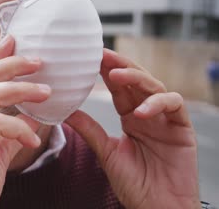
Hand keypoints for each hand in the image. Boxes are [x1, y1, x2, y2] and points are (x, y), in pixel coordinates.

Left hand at [66, 49, 199, 208]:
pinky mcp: (182, 127)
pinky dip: (157, 103)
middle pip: (135, 80)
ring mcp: (165, 119)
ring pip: (154, 86)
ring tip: (115, 76)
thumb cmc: (134, 183)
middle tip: (101, 54)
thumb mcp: (106, 152)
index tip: (89, 57)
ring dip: (135, 78)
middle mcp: (147, 113)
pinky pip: (173, 105)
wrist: (157, 207)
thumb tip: (65, 110)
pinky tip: (140, 112)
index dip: (105, 71)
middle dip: (119, 65)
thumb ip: (89, 129)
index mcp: (130, 116)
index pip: (117, 88)